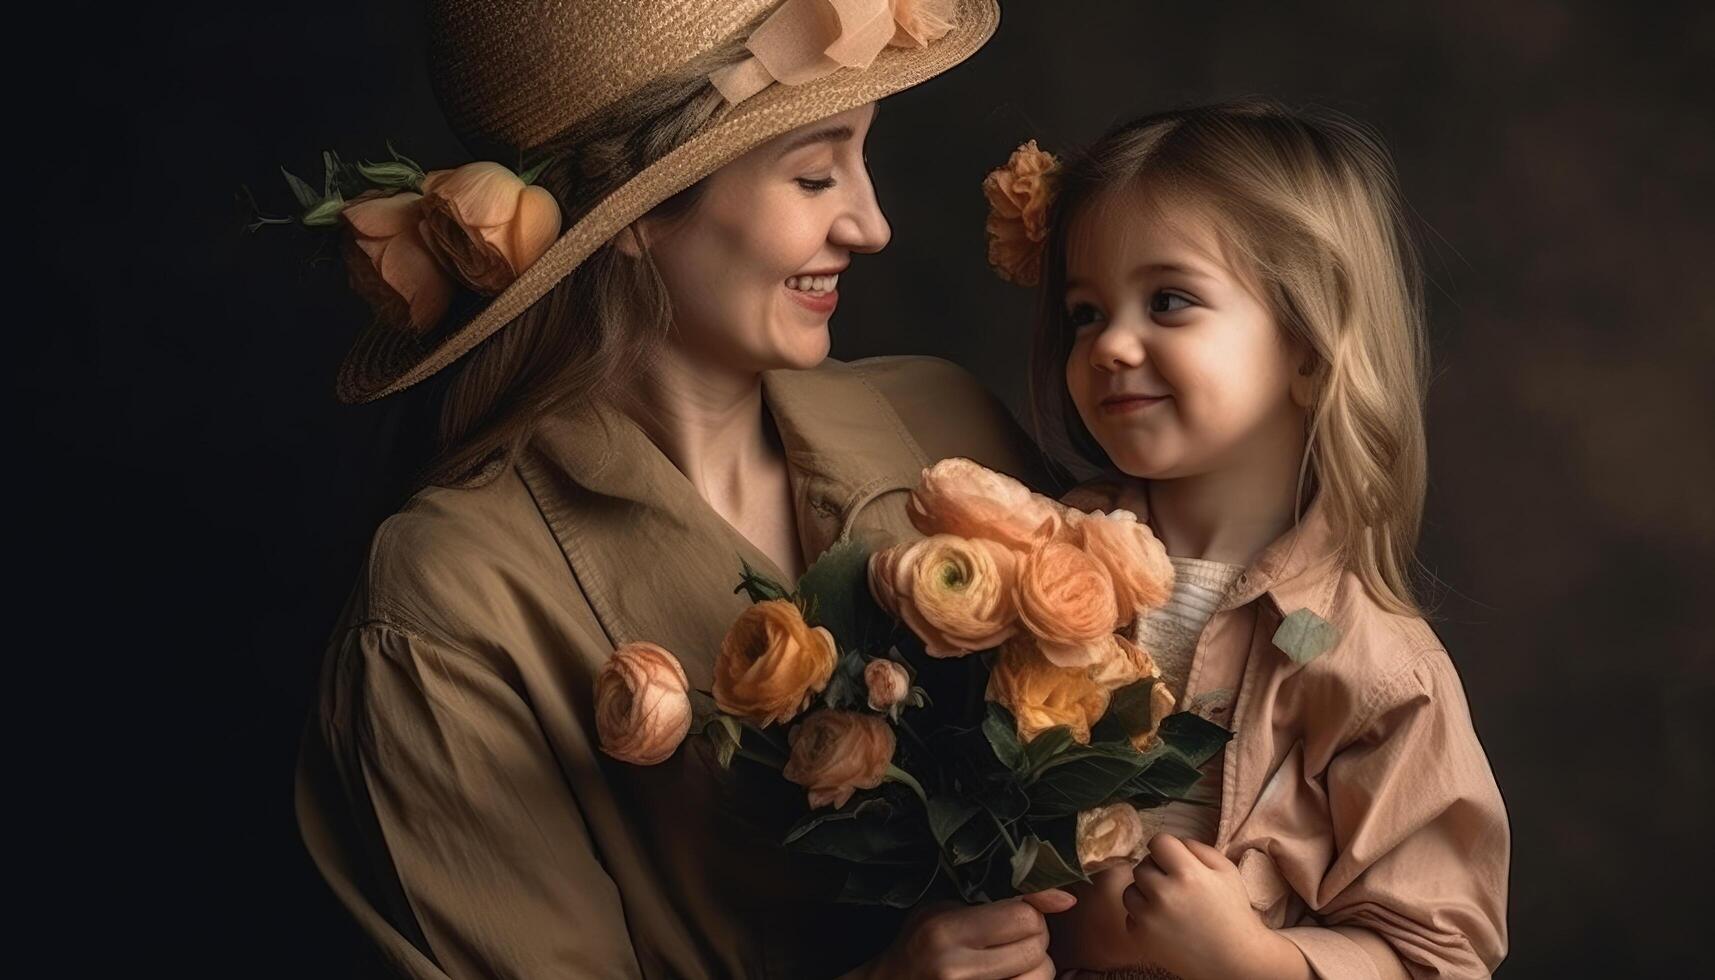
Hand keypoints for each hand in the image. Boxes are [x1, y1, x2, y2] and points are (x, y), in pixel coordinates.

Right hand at [861, 889, 1075, 979]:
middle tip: (1014, 937)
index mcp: (946, 931)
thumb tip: (1066, 899)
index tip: (1022, 912)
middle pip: (1036, 947)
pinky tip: (1007, 975)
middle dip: (1035, 938)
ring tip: (1013, 960)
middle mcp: (957, 968)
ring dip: (1036, 966)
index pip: (1024, 917)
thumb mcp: (946, 907)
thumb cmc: (919, 942)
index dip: (1031, 912)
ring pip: (1041, 975)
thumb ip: (1000, 898)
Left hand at [1120, 835, 1308, 979]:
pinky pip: (1130, 915)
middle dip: (1156, 871)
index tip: (1173, 859)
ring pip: (1130, 890)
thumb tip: (1173, 842)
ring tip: (1169, 904)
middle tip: (1175, 886)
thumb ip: (1198, 848)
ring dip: (1145, 893)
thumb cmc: (1233, 912)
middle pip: (1142, 866)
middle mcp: (1164, 894)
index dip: (1166, 848)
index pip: (1157, 842)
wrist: (1235, 959)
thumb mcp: (1226, 870)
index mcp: (1187, 873)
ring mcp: (1150, 917)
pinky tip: (1165, 923)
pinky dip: (1144, 917)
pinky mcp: (1141, 937)